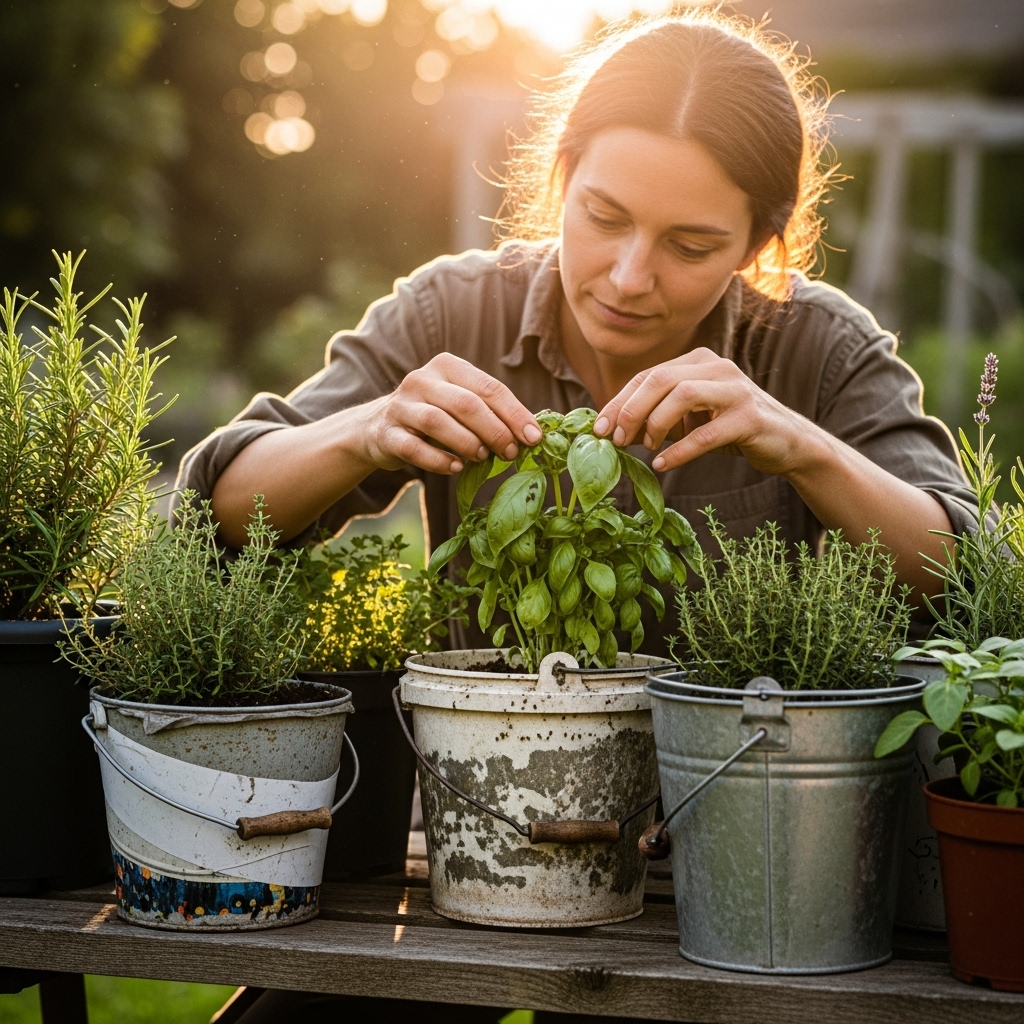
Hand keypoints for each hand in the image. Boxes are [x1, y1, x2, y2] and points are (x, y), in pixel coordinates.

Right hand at [360, 352, 541, 474]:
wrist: (377, 428)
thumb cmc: (433, 417)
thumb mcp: (459, 405)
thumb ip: (490, 413)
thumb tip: (531, 435)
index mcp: (447, 366)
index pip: (488, 387)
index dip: (515, 413)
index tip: (534, 438)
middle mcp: (421, 379)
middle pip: (466, 404)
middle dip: (494, 431)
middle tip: (510, 453)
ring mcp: (401, 405)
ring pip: (438, 422)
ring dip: (467, 443)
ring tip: (483, 458)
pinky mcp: (386, 433)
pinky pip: (413, 447)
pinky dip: (438, 460)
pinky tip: (456, 468)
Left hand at [593, 347, 807, 474]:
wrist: (788, 443)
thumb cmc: (731, 431)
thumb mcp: (690, 420)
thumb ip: (657, 419)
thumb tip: (612, 432)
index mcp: (699, 361)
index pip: (648, 375)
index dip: (619, 402)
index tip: (599, 429)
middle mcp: (717, 367)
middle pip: (661, 378)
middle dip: (631, 410)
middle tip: (616, 440)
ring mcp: (735, 389)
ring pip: (682, 394)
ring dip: (655, 424)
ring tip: (645, 448)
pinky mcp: (750, 417)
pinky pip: (706, 433)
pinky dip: (679, 450)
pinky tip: (663, 464)